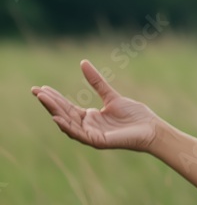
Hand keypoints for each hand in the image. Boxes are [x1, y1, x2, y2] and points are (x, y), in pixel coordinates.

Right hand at [31, 59, 159, 152]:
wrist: (152, 128)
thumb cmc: (135, 115)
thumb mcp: (111, 96)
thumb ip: (96, 82)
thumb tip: (83, 62)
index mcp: (90, 118)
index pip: (67, 108)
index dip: (54, 98)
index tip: (41, 88)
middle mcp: (89, 127)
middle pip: (64, 114)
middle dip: (49, 103)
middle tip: (36, 91)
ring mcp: (93, 135)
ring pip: (68, 124)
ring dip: (54, 111)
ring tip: (43, 98)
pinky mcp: (99, 141)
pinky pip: (79, 135)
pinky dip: (67, 126)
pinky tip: (57, 117)